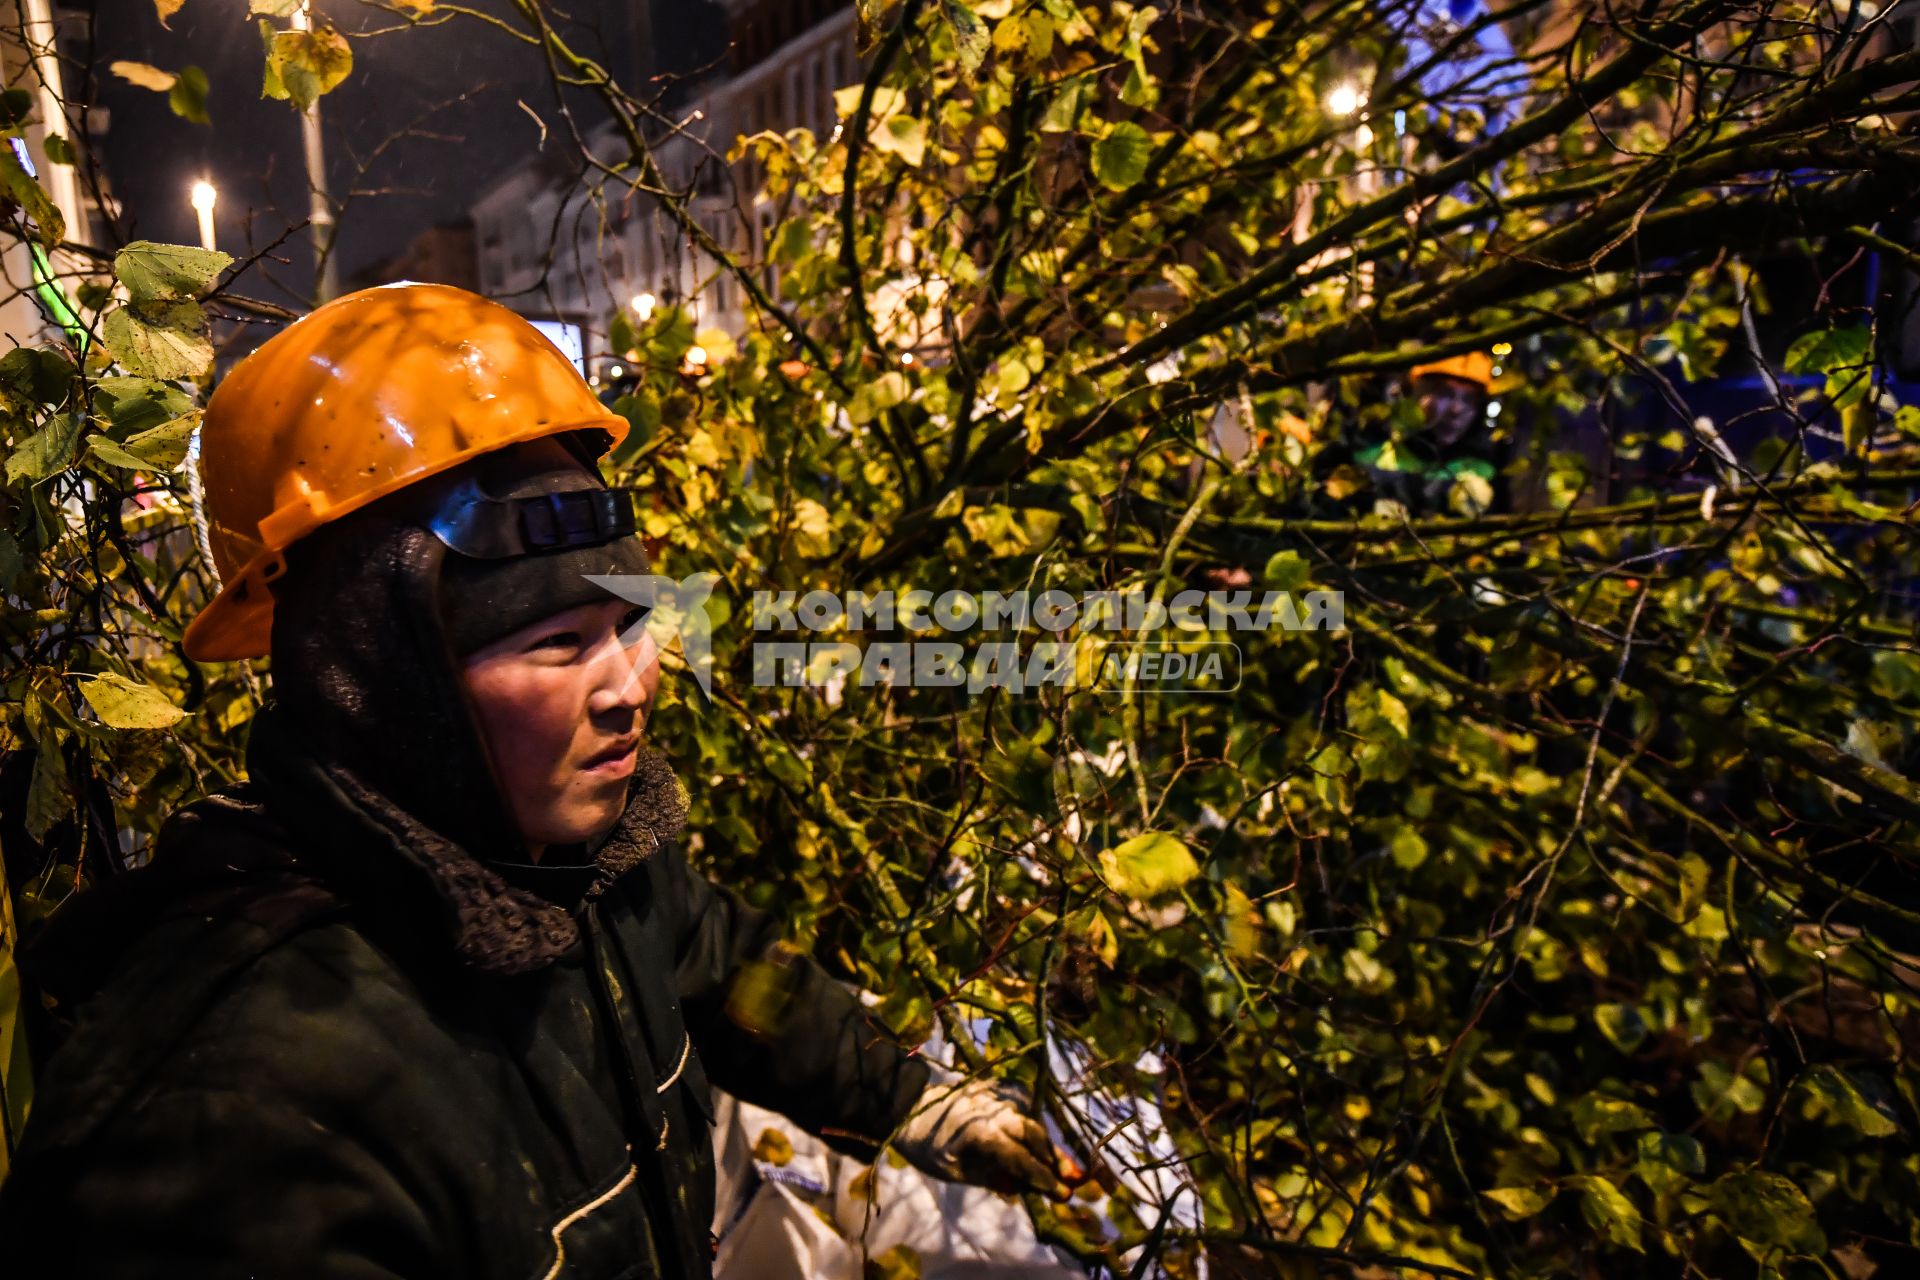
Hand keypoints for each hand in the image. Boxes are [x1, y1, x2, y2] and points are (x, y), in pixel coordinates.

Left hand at [893, 1067, 1078, 1200]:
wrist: (907, 1106)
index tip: (1063, 1194)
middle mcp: (993, 1110)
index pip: (1020, 1158)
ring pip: (1031, 1117)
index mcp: (981, 1133)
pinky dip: (1033, 1122)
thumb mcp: (951, 1170)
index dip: (1043, 1178)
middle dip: (1054, 1158)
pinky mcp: (994, 1088)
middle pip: (1033, 1133)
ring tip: (1062, 1164)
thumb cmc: (925, 1145)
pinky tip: (1039, 1139)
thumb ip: (987, 1177)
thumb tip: (1018, 1187)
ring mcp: (995, 1095)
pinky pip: (1022, 1104)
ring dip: (1046, 1141)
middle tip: (1073, 1179)